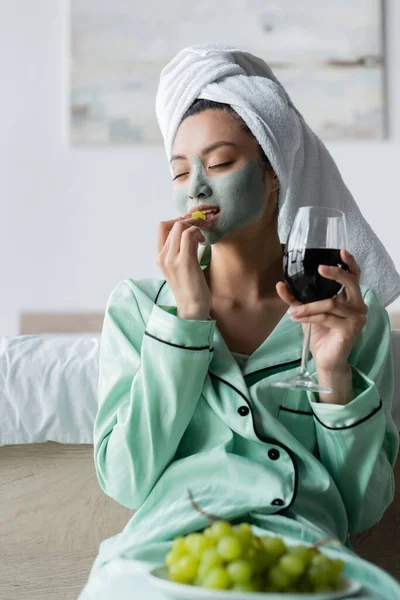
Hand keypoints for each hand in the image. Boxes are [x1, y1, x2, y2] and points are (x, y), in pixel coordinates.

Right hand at [157, 215, 212, 319]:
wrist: (192, 308)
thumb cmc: (190, 288)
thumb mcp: (183, 265)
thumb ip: (184, 248)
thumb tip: (192, 231)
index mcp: (160, 257)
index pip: (161, 227)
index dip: (176, 220)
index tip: (191, 224)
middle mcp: (162, 257)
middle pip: (170, 224)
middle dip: (189, 219)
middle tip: (202, 225)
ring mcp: (172, 259)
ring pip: (179, 226)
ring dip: (195, 224)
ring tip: (204, 232)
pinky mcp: (184, 262)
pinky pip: (188, 235)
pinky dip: (197, 231)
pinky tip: (203, 241)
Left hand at [276, 249, 367, 373]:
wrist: (325, 358)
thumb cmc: (319, 332)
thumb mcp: (306, 311)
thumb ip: (296, 297)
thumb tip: (280, 284)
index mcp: (350, 297)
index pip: (354, 276)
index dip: (349, 263)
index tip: (341, 251)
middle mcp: (358, 305)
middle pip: (351, 282)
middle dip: (335, 274)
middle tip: (320, 269)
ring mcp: (357, 317)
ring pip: (330, 303)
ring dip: (308, 306)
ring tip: (292, 311)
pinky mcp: (351, 329)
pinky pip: (327, 317)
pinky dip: (309, 316)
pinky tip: (297, 318)